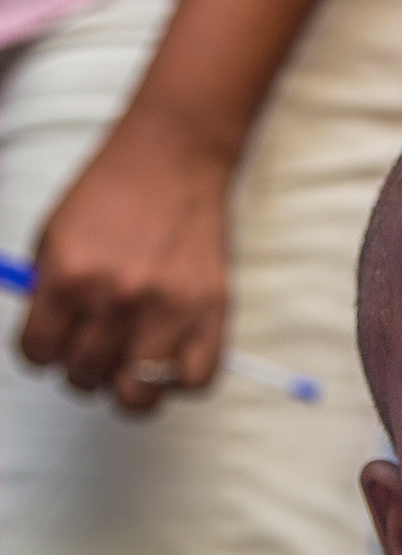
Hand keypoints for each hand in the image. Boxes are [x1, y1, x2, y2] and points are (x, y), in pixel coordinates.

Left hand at [18, 111, 231, 411]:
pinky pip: (193, 382)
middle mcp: (116, 299)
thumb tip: (52, 341)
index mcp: (68, 276)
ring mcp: (167, 310)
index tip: (56, 343)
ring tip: (132, 363)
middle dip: (85, 367)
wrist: (172, 159)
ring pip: (138, 394)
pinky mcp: (210, 314)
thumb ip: (50, 292)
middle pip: (84, 377)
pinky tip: (170, 359)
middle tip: (96, 349)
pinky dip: (179, 382)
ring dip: (129, 386)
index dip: (43, 352)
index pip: (39, 354)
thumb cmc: (114, 192)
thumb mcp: (56, 234)